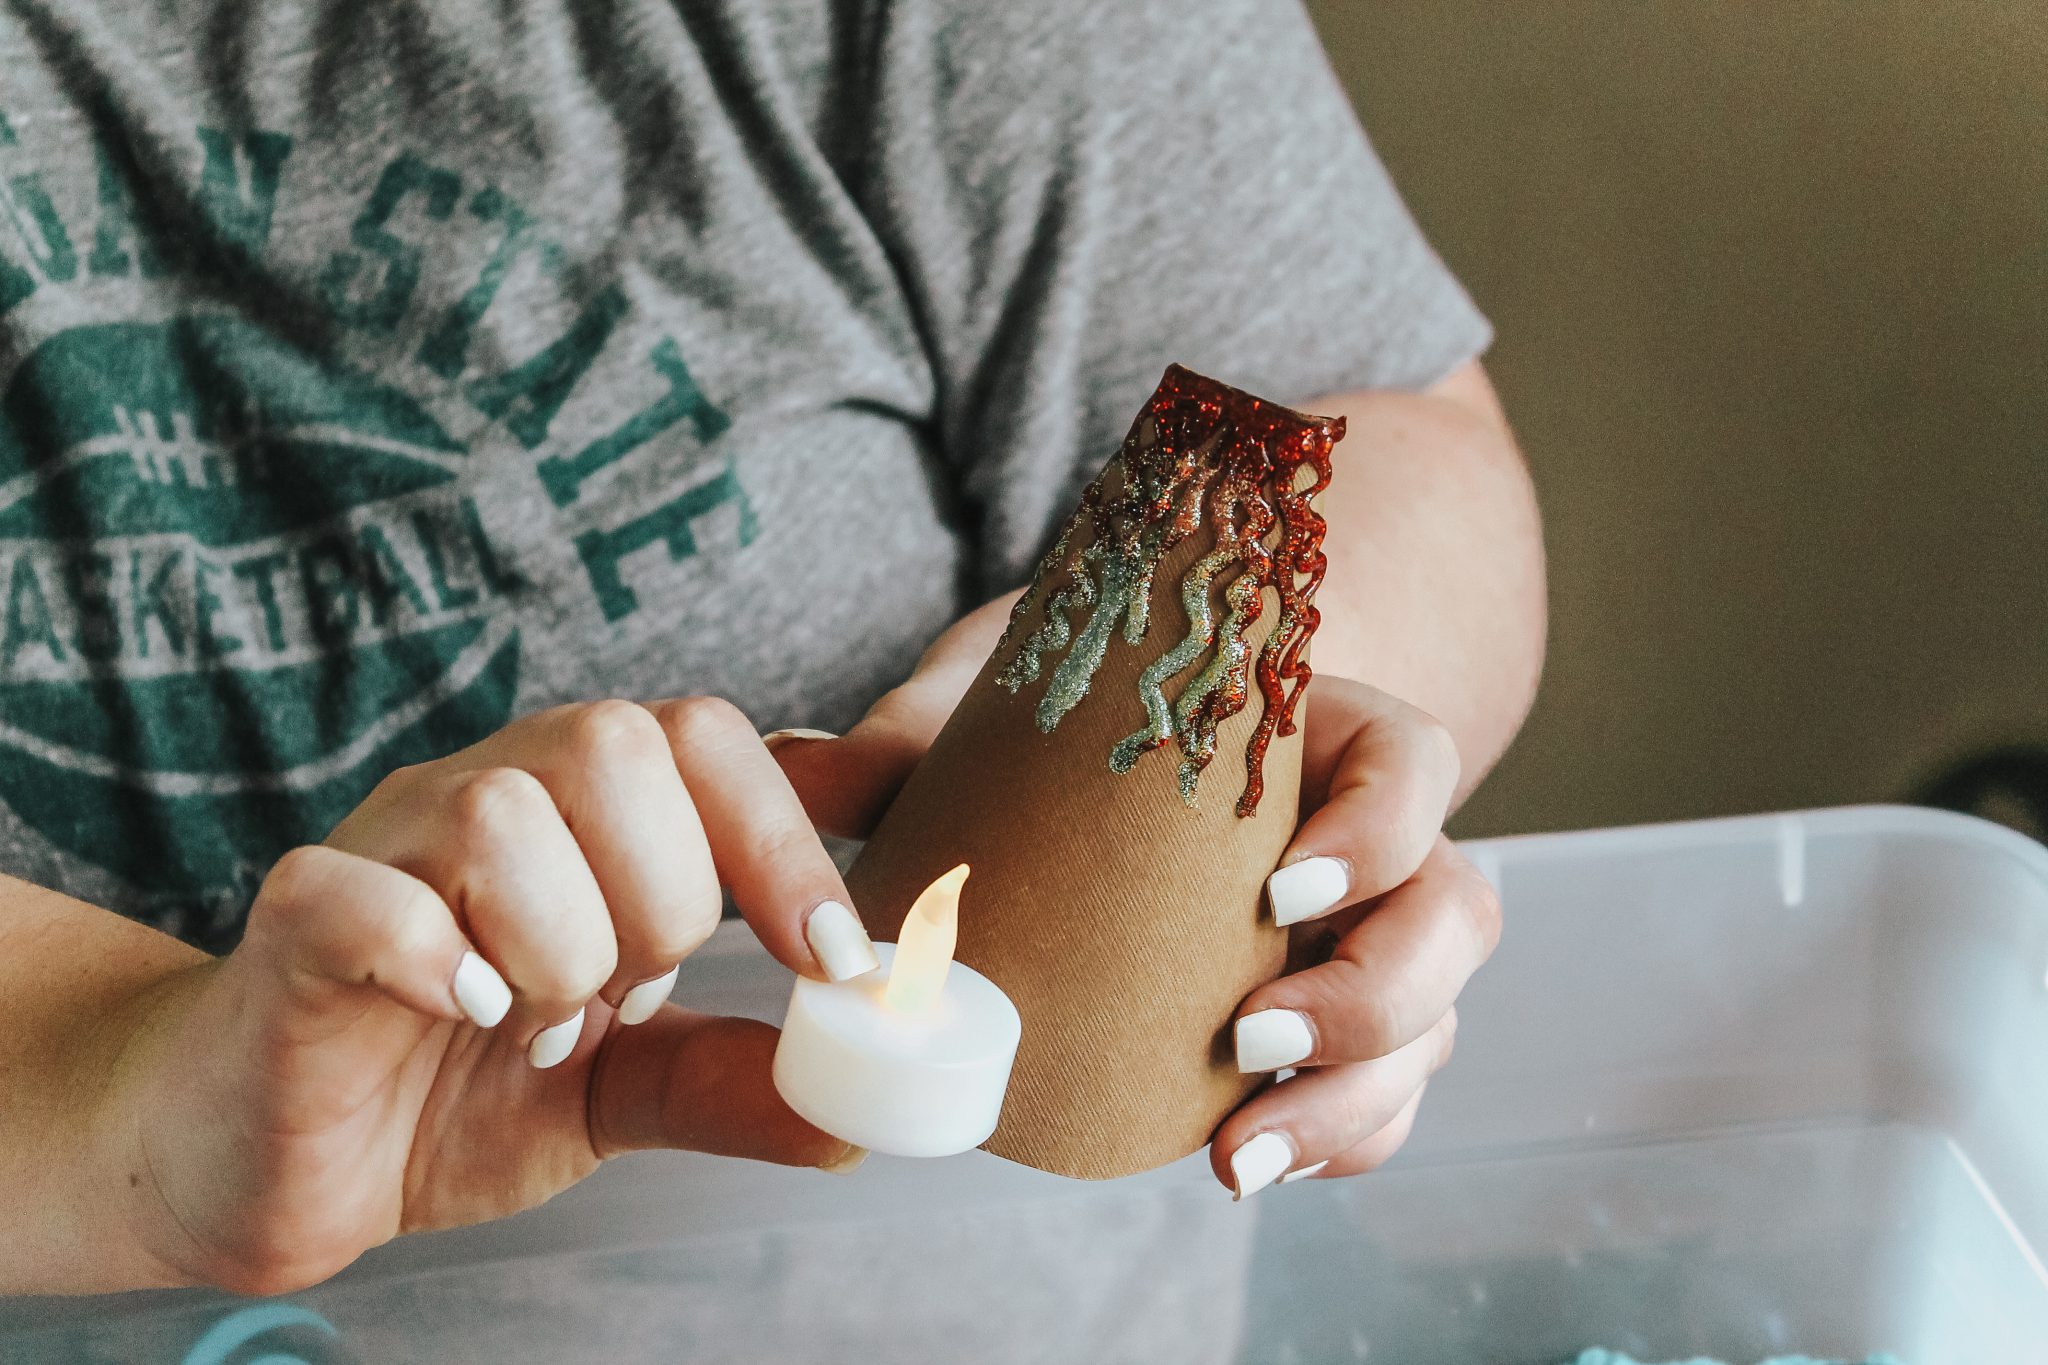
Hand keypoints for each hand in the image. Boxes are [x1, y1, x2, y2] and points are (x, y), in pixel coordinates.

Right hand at [106, 698, 880, 1295]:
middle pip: (616, 743)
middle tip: (624, 999)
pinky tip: (461, 1016)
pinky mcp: (296, 916)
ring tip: (528, 1028)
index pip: (705, 739)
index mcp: (582, 811)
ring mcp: (385, 843)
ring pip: (504, 812)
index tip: (830, 960)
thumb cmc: (450, 1091)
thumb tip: (852, 1118)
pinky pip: (368, 892)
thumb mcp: (616, 1093)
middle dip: (663, 900)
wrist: (277, 1157)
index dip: (784, 840)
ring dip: (555, 947)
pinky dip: (436, 958)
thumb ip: (724, 1081)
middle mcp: (486, 792)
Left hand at [774, 605, 1496, 1199]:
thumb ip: (912, 735)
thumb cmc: (1073, 718)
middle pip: (1455, 915)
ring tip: (1238, 1157)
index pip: (1418, 763)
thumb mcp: (997, 705)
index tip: (1279, 888)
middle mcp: (1369, 838)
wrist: (1114, 748)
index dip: (1384, 828)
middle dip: (1376, 996)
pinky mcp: (1336, 1024)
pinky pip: (1379, 1095)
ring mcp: (1365, 936)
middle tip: (1245, 1041)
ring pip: (1433, 1024)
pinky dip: (1333, 1142)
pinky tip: (1246, 1167)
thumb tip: (795, 768)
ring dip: (1356, 1099)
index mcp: (1318, 733)